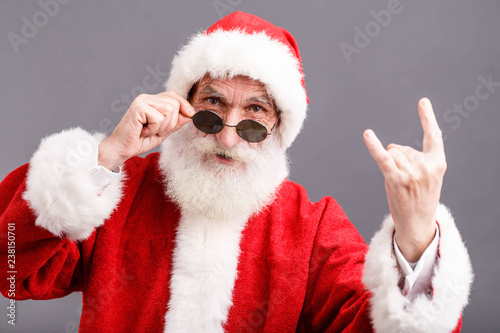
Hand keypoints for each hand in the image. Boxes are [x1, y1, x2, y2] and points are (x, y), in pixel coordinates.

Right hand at [98, 91, 194, 169]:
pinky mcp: (138, 108)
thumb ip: (176, 122)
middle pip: (174, 103)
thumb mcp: (163, 131)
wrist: (121, 150)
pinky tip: (143, 131)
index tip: (191, 115)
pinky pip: (159, 117)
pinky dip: (154, 129)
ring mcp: (141, 101)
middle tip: (157, 131)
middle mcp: (146, 98)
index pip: (174, 95)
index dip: (185, 105)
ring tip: (149, 131)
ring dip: (163, 126)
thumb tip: (191, 114)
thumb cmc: (139, 141)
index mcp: (152, 101)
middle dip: (171, 122)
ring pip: (169, 109)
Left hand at [363, 98, 446, 261]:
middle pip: (402, 148)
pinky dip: (374, 146)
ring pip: (392, 154)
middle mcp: (427, 166)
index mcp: (438, 163)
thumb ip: (414, 158)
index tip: (422, 102)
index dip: (427, 118)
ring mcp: (412, 173)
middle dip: (399, 161)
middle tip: (407, 183)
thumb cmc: (420, 199)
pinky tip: (368, 134)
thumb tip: (391, 148)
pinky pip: (383, 158)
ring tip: (400, 185)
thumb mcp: (427, 177)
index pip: (434, 136)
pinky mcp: (396, 179)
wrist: (417, 224)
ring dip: (391, 167)